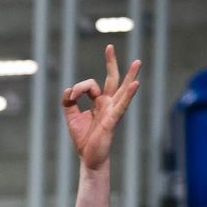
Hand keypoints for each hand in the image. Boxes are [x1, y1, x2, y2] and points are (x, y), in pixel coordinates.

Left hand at [64, 45, 141, 171]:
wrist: (89, 159)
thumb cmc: (84, 140)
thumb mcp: (71, 118)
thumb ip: (68, 103)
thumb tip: (68, 90)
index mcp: (98, 102)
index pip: (90, 85)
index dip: (78, 88)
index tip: (71, 95)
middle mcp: (108, 104)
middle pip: (112, 79)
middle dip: (111, 63)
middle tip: (109, 46)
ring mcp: (112, 111)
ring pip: (122, 89)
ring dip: (130, 76)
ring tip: (138, 62)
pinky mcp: (113, 120)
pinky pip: (122, 105)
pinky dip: (128, 95)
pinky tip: (135, 84)